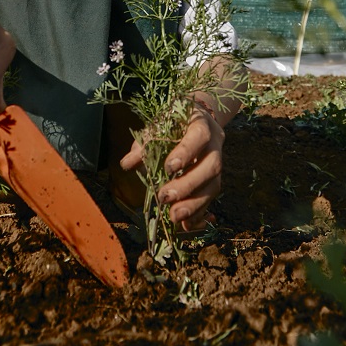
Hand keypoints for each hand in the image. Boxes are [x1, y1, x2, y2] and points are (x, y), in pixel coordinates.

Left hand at [121, 104, 224, 231]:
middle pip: (212, 166)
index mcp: (201, 124)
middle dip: (188, 185)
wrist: (195, 122)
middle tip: (165, 198)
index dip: (186, 152)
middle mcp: (215, 145)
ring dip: (194, 204)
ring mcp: (219, 163)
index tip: (168, 168)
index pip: (199, 136)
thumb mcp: (158, 127)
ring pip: (214, 186)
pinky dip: (198, 214)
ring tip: (174, 217)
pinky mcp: (215, 180)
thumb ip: (144, 145)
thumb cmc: (173, 123)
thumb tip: (127, 164)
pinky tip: (184, 224)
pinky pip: (211, 199)